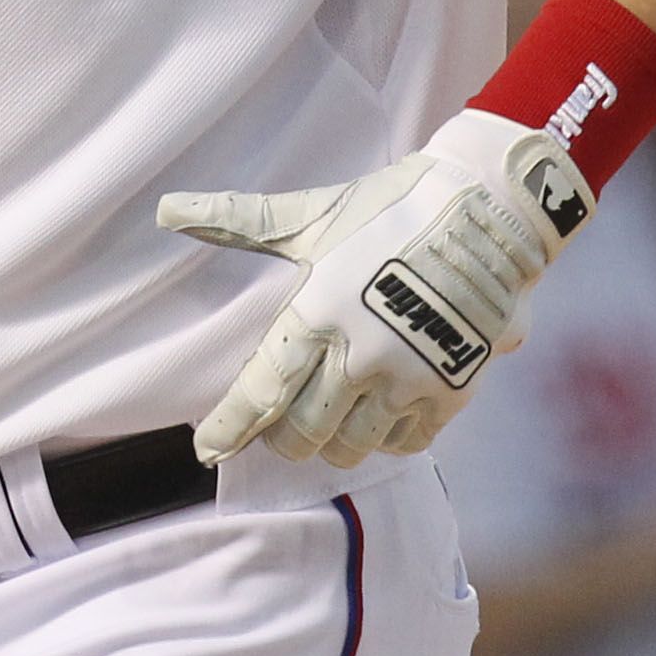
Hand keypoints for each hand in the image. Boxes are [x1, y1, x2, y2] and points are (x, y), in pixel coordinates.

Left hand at [165, 109, 591, 466]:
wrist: (490, 211)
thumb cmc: (391, 208)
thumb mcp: (312, 215)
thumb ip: (238, 221)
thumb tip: (166, 208)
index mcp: (317, 314)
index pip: (260, 390)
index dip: (229, 427)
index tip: (207, 448)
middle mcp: (359, 356)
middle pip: (302, 433)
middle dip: (281, 439)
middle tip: (276, 430)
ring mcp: (408, 378)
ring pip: (352, 446)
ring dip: (331, 444)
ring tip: (326, 425)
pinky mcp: (452, 390)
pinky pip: (407, 442)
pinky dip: (385, 440)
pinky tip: (378, 420)